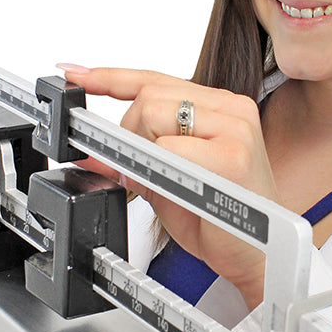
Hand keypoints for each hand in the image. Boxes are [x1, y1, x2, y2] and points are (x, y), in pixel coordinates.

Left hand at [62, 67, 274, 309]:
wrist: (255, 257)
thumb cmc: (220, 220)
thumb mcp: (165, 183)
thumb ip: (132, 161)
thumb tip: (91, 156)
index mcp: (219, 107)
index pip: (156, 79)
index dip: (111, 77)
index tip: (76, 75)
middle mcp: (230, 109)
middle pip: (148, 96)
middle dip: (128, 135)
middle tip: (140, 169)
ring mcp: (236, 128)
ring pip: (154, 114)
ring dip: (142, 153)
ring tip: (165, 182)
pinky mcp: (233, 156)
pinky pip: (169, 149)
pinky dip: (157, 169)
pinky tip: (174, 188)